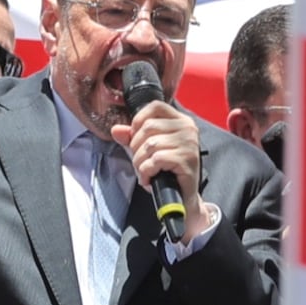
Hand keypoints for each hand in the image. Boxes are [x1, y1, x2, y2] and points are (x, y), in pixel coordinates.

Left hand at [112, 98, 203, 218]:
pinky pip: (156, 159)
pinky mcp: (186, 159)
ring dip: (140, 162)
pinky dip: (147, 171)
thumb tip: (116, 130)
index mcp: (181, 121)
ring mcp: (189, 144)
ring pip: (150, 144)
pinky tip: (149, 179)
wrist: (181, 197)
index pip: (155, 107)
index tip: (135, 138)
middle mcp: (188, 129)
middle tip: (141, 162)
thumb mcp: (146, 150)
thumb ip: (132, 138)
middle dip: (136, 147)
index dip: (138, 121)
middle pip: (148, 127)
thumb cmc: (166, 171)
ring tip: (144, 172)